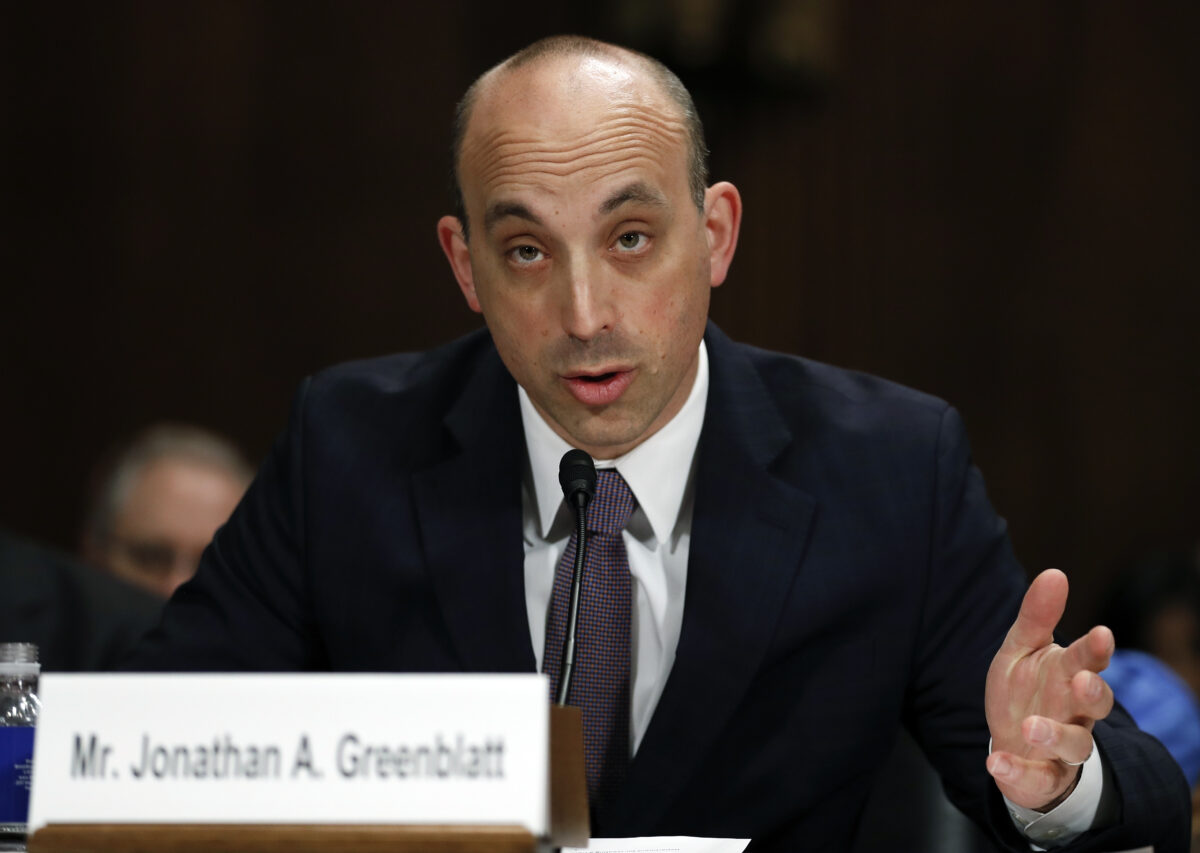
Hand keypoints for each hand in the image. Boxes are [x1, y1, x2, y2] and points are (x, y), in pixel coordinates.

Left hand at [984, 568, 1114, 809]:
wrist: (1015, 744)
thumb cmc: (1025, 690)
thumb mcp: (1022, 650)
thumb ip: (1037, 617)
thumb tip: (1055, 573)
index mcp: (1069, 676)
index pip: (1088, 661)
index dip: (1095, 650)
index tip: (1100, 633)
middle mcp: (1074, 713)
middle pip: (1095, 704)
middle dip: (1092, 693)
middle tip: (1081, 680)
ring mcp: (1061, 748)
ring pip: (1075, 746)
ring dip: (1054, 735)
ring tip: (1030, 726)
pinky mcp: (1042, 777)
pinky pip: (1035, 779)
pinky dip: (1016, 773)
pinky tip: (995, 762)